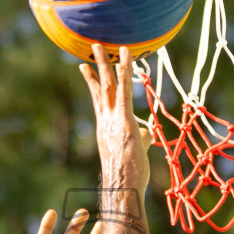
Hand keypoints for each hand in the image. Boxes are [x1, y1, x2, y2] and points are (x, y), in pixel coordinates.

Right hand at [81, 44, 150, 190]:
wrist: (122, 188)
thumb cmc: (129, 176)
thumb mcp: (136, 152)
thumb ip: (141, 138)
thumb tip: (148, 133)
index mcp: (106, 127)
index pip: (98, 99)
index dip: (93, 82)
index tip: (85, 67)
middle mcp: (106, 120)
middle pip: (101, 87)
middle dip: (97, 66)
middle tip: (93, 47)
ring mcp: (113, 120)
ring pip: (109, 86)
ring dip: (106, 63)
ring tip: (101, 44)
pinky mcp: (125, 121)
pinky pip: (125, 92)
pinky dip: (126, 74)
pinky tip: (126, 58)